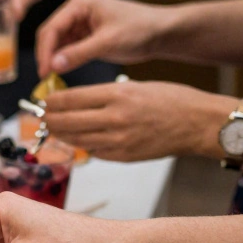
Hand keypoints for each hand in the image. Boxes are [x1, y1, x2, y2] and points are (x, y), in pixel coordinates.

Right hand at [35, 0, 169, 74]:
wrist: (161, 33)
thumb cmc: (140, 29)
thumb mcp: (108, 42)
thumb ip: (79, 53)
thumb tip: (53, 65)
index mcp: (80, 4)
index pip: (52, 28)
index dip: (45, 51)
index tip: (44, 71)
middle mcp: (76, 10)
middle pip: (50, 34)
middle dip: (47, 55)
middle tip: (45, 77)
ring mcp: (80, 22)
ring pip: (57, 43)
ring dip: (54, 59)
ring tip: (52, 78)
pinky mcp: (85, 35)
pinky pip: (67, 48)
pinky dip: (63, 60)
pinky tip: (61, 73)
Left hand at [44, 80, 230, 160]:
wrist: (199, 123)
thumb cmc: (171, 100)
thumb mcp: (134, 86)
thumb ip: (102, 95)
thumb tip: (72, 102)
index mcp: (117, 94)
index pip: (69, 99)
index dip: (51, 102)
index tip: (45, 101)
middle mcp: (115, 118)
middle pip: (65, 122)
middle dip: (49, 119)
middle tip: (43, 117)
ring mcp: (118, 140)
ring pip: (75, 139)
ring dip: (60, 134)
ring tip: (54, 128)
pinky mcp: (123, 156)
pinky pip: (93, 151)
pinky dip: (83, 145)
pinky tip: (80, 139)